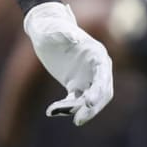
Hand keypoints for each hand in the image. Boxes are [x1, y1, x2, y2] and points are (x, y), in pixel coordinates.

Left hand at [23, 2, 112, 124]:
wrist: (43, 30)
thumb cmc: (50, 27)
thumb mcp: (53, 29)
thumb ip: (63, 33)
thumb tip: (73, 38)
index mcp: (96, 54)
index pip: (103, 75)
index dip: (98, 89)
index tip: (89, 102)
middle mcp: (96, 68)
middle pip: (101, 92)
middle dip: (92, 107)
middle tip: (78, 119)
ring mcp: (86, 77)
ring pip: (89, 100)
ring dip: (78, 110)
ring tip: (56, 112)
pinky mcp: (75, 84)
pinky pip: (75, 100)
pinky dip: (66, 107)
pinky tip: (51, 111)